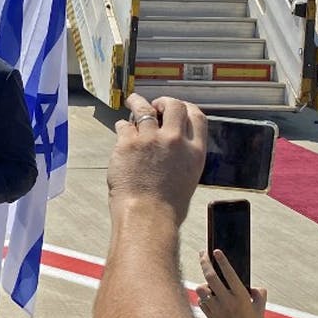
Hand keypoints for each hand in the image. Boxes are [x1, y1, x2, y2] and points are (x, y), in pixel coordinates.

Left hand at [107, 95, 205, 224]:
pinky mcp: (128, 143)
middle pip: (173, 106)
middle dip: (164, 101)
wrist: (147, 216)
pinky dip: (122, 125)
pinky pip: (124, 126)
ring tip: (133, 101)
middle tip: (155, 104)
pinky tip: (121, 127)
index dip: (186, 107)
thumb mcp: (188, 178)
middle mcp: (175, 140)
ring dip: (138, 102)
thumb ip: (183, 156)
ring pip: (144, 109)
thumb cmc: (167, 207)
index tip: (177, 107)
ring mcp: (151, 140)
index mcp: (195, 151)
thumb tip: (172, 145)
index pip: (196, 116)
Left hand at [195, 250, 266, 317]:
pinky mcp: (209, 317)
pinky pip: (201, 302)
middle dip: (204, 262)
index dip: (222, 261)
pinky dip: (203, 299)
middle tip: (202, 253)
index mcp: (241, 297)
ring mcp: (216, 309)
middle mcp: (227, 301)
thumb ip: (258, 293)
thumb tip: (250, 286)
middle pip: (210, 277)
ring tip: (208, 285)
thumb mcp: (261, 308)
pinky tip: (209, 300)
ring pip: (202, 289)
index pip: (229, 274)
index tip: (216, 251)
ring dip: (203, 284)